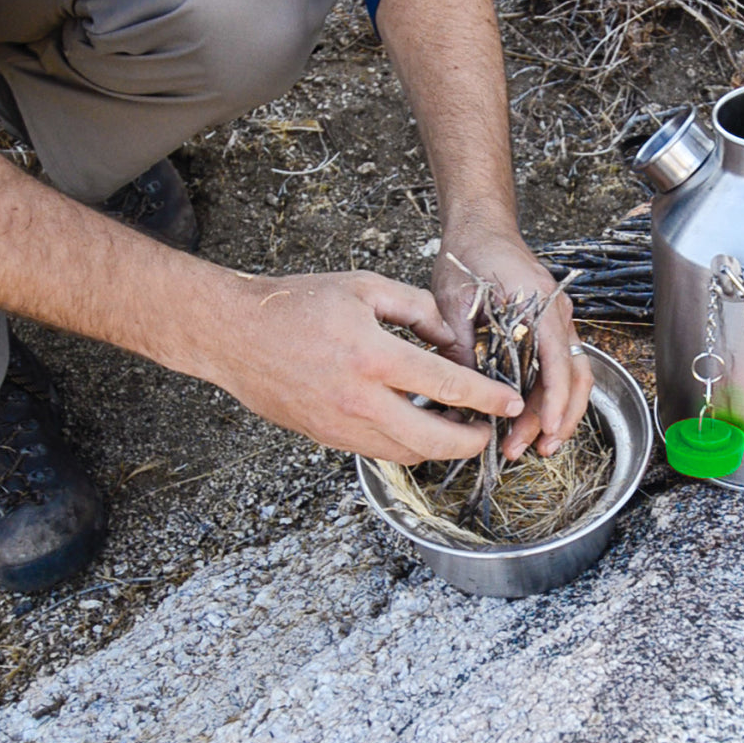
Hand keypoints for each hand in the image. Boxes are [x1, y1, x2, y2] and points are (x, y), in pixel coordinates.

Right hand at [211, 271, 525, 463]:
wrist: (233, 334)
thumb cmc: (297, 304)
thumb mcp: (365, 288)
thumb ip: (419, 310)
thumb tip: (454, 339)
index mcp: (373, 357)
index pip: (447, 387)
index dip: (487, 399)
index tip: (510, 403)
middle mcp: (359, 400)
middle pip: (433, 442)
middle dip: (470, 442)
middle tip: (489, 431)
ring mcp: (340, 426)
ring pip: (407, 454)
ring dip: (439, 448)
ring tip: (457, 428)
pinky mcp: (326, 439)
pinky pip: (379, 451)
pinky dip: (406, 445)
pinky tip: (417, 425)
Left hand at [433, 228, 593, 459]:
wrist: (481, 227)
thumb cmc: (470, 254)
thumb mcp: (455, 299)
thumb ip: (462, 344)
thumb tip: (462, 392)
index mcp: (541, 303)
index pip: (558, 360)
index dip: (554, 400)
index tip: (545, 429)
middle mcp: (558, 315)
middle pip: (575, 376)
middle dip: (557, 418)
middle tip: (528, 449)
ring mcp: (557, 323)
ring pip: (572, 377)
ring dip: (556, 414)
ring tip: (533, 446)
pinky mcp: (548, 331)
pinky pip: (558, 369)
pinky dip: (549, 398)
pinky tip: (531, 421)